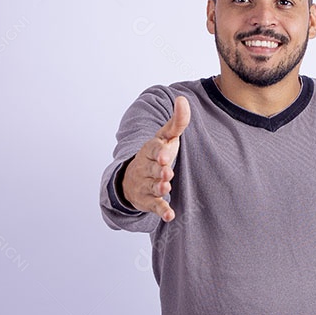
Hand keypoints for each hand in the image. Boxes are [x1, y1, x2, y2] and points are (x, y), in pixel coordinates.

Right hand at [121, 96, 190, 221]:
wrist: (132, 179)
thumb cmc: (156, 154)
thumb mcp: (165, 137)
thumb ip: (176, 121)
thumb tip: (182, 99)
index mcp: (151, 150)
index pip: (153, 149)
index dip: (159, 152)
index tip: (165, 154)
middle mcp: (146, 167)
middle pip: (152, 168)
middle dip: (158, 170)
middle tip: (166, 171)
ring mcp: (146, 183)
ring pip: (152, 186)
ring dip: (159, 187)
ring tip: (166, 186)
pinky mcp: (149, 200)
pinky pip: (155, 205)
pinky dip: (162, 210)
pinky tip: (170, 215)